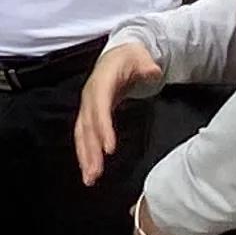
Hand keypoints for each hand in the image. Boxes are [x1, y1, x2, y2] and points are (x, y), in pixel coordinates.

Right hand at [75, 35, 165, 184]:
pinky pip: (85, 136)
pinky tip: (89, 170)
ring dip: (85, 157)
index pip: (100, 107)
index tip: (109, 148)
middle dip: (90, 151)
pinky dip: (85, 154)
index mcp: (101, 82)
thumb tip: (152, 70)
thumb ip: (147, 65)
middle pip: (88, 126)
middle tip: (95, 173)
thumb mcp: (141, 57)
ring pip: (83, 135)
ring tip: (90, 179)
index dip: (103, 128)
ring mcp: (88, 107)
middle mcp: (90, 96)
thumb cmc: (130, 57)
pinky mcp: (90, 115)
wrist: (118, 55)